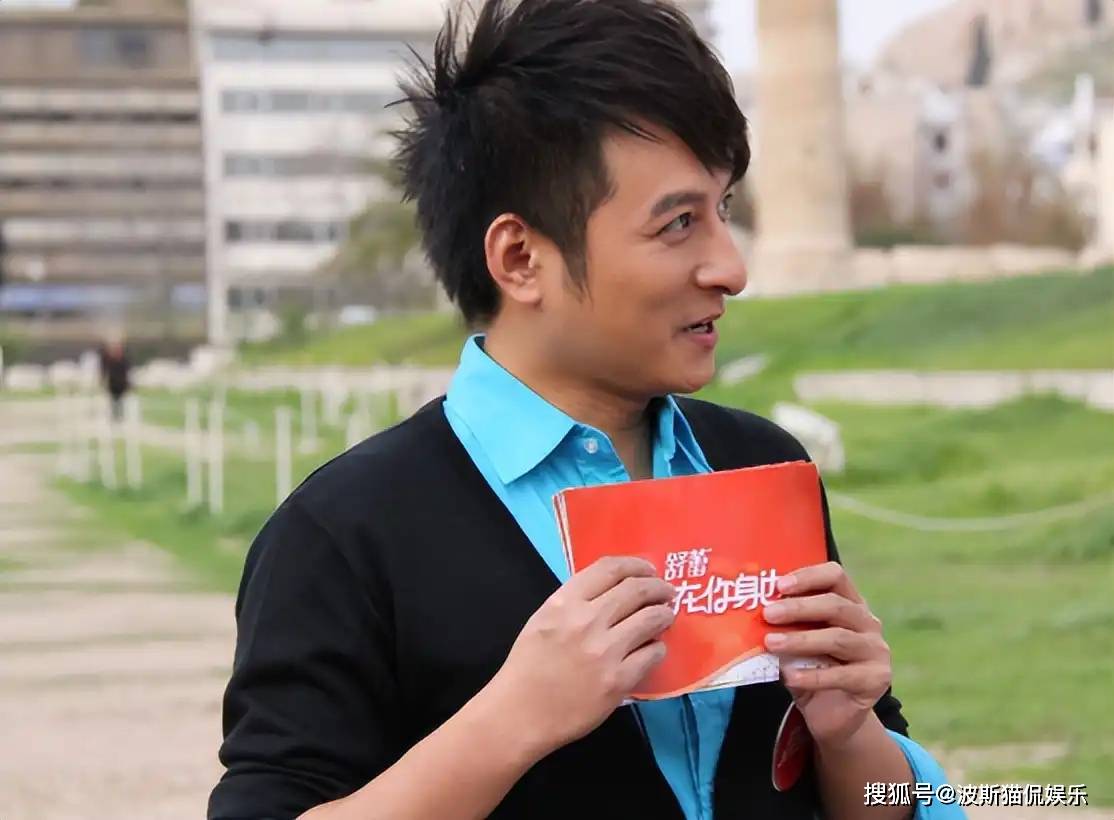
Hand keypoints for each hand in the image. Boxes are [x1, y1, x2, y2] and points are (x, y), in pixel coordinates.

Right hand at [488, 556, 674, 757]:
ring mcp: (605, 651)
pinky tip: (654, 649)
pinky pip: (652, 654)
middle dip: (658, 588)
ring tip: (666, 617)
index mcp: (564, 603)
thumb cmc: (527, 667)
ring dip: (664, 615)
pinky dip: (658, 648)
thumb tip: (613, 591)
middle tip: (667, 592)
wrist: (520, 714)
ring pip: (651, 619)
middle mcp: (586, 621)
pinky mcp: (618, 681)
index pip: (610, 569)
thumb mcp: (543, 620)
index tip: (648, 570)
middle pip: (636, 590)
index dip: (636, 565)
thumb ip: (574, 602)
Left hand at [761, 561, 891, 747]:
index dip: (809, 576)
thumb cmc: (810, 669)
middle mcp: (868, 622)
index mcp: (850, 603)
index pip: (835, 576)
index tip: (779, 585)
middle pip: (836, 605)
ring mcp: (876, 650)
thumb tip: (753, 611)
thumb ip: (785, 626)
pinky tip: (789, 677)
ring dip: (801, 640)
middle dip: (799, 608)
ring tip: (771, 644)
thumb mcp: (796, 642)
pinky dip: (812, 676)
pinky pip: (842, 675)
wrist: (833, 715)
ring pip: (838, 639)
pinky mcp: (877, 679)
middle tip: (768, 614)